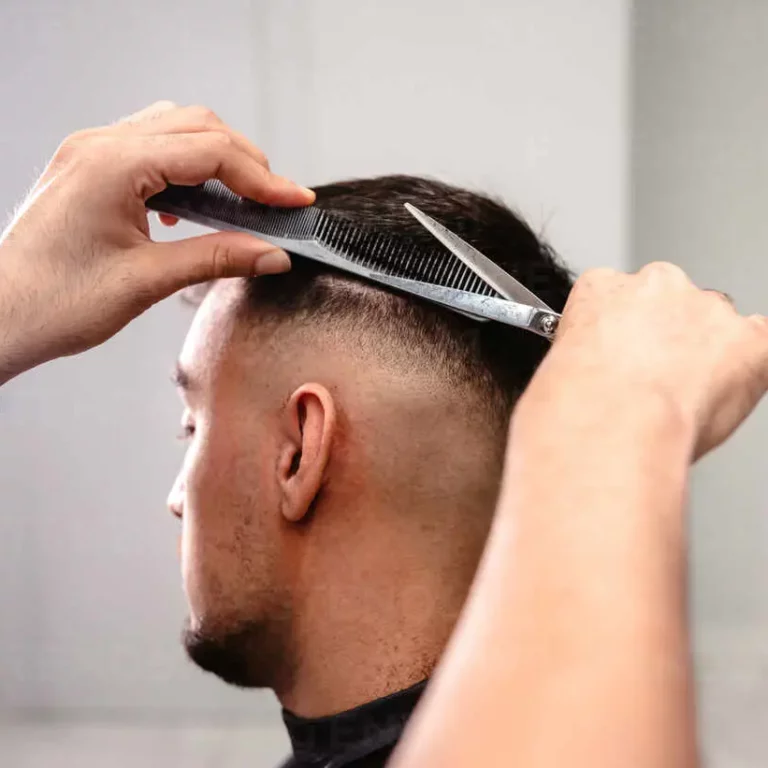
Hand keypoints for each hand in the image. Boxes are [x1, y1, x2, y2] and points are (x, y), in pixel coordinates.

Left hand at [0, 101, 312, 381]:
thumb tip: (272, 254)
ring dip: (216, 158)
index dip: (262, 178)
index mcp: (112, 165)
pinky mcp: (88, 168)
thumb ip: (217, 259)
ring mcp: (90, 152)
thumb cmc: (55, 303)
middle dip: (245, 162)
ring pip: (174, 128)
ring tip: (243, 202)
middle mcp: (99, 145)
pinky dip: (186, 166)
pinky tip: (195, 204)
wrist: (0, 317)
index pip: (209, 152)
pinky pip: (150, 147)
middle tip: (275, 204)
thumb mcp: (147, 282)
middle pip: (196, 126)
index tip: (296, 202)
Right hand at [527, 262, 767, 459]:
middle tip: (653, 379)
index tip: (621, 356)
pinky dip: (750, 368)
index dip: (622, 331)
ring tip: (681, 400)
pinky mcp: (751, 341)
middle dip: (668, 335)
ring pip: (716, 324)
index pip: (618, 296)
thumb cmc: (578, 402)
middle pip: (672, 301)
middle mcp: (658, 285)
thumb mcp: (557, 364)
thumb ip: (589, 351)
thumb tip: (598, 374)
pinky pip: (762, 345)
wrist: (611, 420)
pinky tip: (727, 389)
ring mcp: (708, 309)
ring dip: (706, 354)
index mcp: (603, 286)